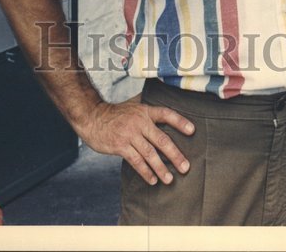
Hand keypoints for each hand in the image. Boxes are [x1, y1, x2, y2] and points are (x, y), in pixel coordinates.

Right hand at [79, 94, 194, 185]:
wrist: (93, 117)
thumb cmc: (116, 114)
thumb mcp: (133, 105)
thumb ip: (148, 109)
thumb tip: (165, 107)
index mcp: (145, 111)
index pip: (166, 114)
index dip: (180, 121)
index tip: (192, 131)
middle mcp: (139, 122)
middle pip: (161, 139)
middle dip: (175, 155)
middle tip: (185, 167)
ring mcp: (130, 135)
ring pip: (149, 154)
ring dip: (161, 168)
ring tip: (170, 179)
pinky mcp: (120, 146)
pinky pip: (136, 161)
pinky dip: (145, 172)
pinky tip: (152, 180)